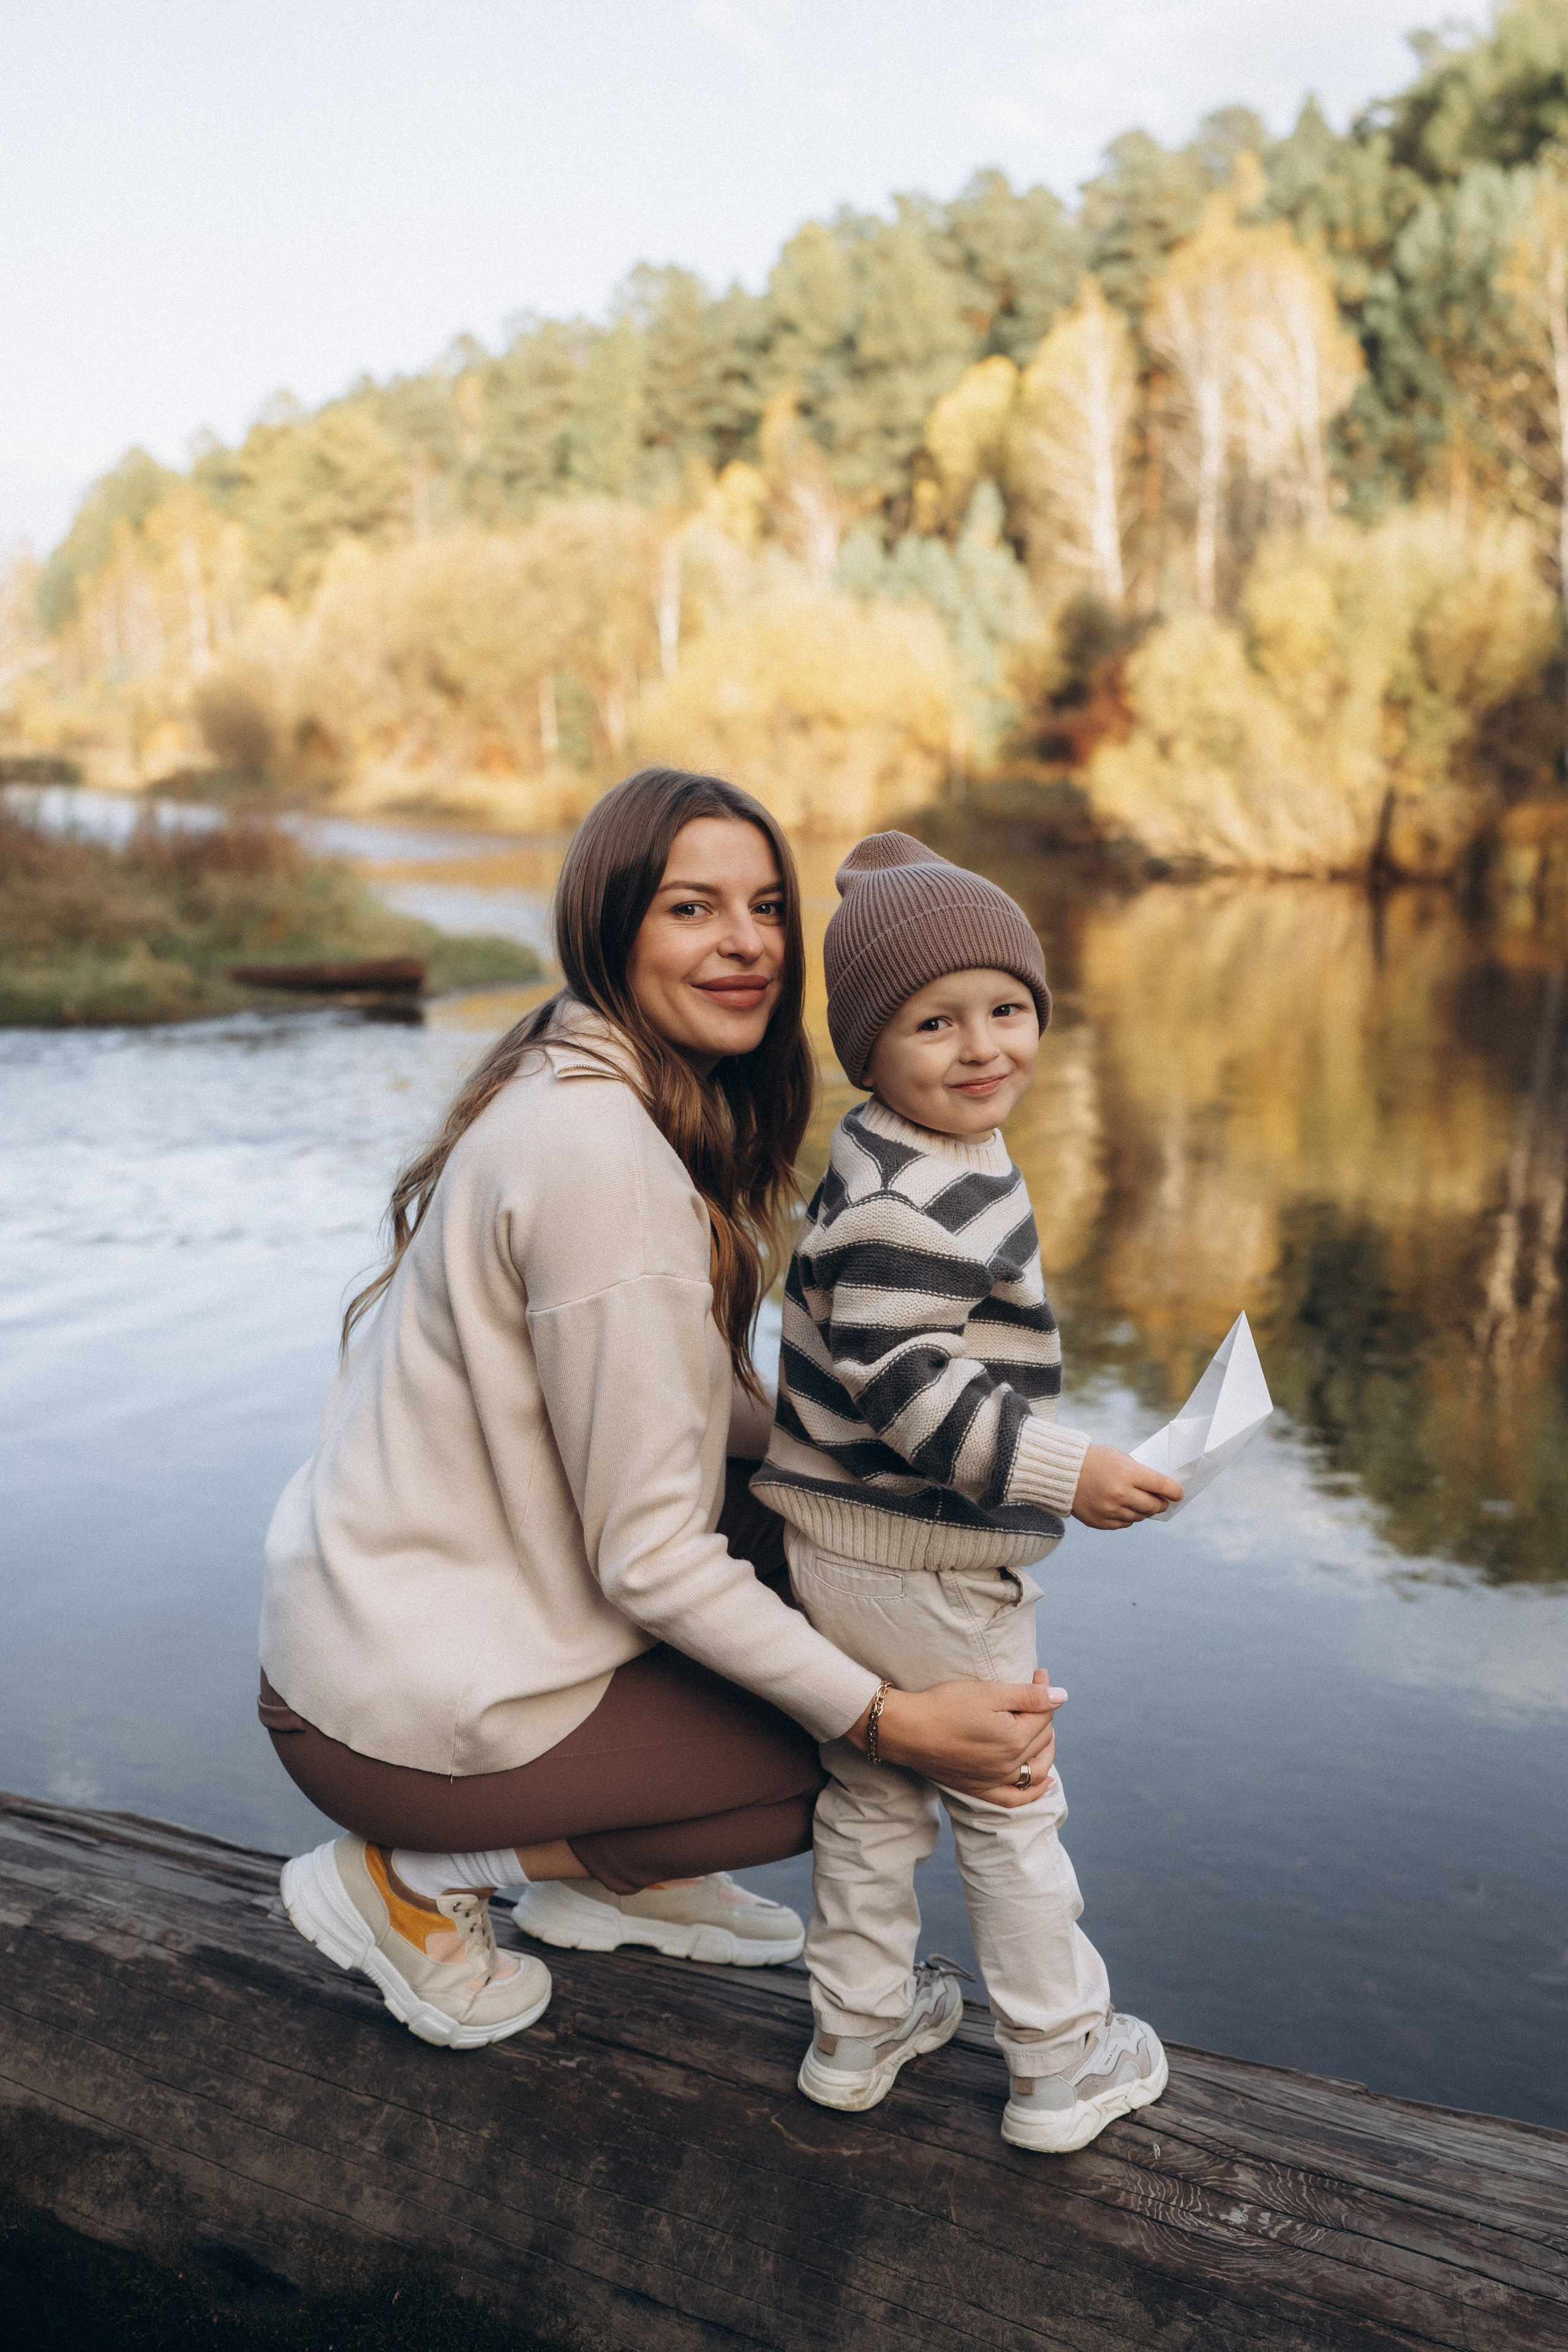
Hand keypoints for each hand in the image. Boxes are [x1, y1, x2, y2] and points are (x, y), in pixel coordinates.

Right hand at [847, 1669, 1066, 1807]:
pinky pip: (1016, 1798)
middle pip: (1042, 1738)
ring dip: (1046, 1748)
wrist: (907, 1731)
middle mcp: (1010, 1764)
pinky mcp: (980, 1789)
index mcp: (1015, 1738)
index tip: (1037, 1674)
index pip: (1044, 1713)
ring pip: (1037, 1768)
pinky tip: (1045, 1782)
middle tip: (1034, 1693)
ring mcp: (995, 1780)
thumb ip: (1029, 1696)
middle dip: (1044, 1713)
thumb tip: (1063, 1696)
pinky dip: (1035, 1791)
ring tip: (1043, 1729)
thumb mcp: (988, 1693)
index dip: (1044, 1690)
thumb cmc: (945, 1706)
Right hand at [1071, 1441, 1181, 1529]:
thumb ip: (1140, 1474)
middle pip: (1153, 1506)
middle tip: (1162, 1502)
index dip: (1174, 1491)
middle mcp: (1120, 1494)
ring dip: (1144, 1511)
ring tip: (1139, 1502)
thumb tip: (1160, 1491)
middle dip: (1161, 1504)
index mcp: (1128, 1474)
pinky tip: (1123, 1507)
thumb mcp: (1120, 1459)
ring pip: (1140, 1517)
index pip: (1162, 1486)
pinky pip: (1125, 1523)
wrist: (1062, 1472)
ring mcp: (1110, 1510)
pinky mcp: (1101, 1522)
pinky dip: (1128, 1516)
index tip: (1178, 1494)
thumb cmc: (1095, 1460)